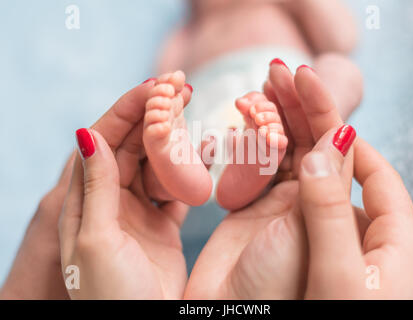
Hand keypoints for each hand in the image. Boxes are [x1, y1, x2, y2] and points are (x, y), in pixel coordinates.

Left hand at [1, 80, 188, 298]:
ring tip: (195, 111)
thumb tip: (88, 133)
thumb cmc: (109, 295)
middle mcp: (111, 199)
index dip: (128, 110)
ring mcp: (138, 210)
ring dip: (174, 138)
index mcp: (86, 199)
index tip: (156, 85)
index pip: (105, 140)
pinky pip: (176, 187)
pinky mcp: (162, 223)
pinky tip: (205, 149)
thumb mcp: (96, 238)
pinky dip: (190, 169)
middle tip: (182, 86)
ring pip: (157, 162)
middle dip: (156, 114)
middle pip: (134, 145)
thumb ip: (97, 186)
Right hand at [184, 62, 347, 298]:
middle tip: (280, 72)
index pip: (364, 163)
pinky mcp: (263, 216)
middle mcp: (336, 216)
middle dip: (303, 110)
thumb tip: (334, 140)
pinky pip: (263, 173)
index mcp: (376, 233)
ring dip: (276, 121)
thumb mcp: (332, 265)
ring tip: (260, 87)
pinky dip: (254, 146)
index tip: (311, 87)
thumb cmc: (300, 315)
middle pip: (324, 152)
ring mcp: (296, 214)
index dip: (337, 121)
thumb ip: (330, 202)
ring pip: (291, 158)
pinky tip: (244, 121)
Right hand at [298, 135, 412, 298]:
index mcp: (403, 244)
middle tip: (301, 146)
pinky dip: (314, 219)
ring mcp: (373, 267)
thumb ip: (328, 213)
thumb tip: (320, 155)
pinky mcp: (353, 281)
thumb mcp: (337, 271)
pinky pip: (333, 238)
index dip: (354, 147)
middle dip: (332, 166)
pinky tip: (295, 221)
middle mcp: (392, 252)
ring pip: (344, 216)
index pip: (382, 178)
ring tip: (290, 178)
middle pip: (362, 194)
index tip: (326, 124)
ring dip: (319, 193)